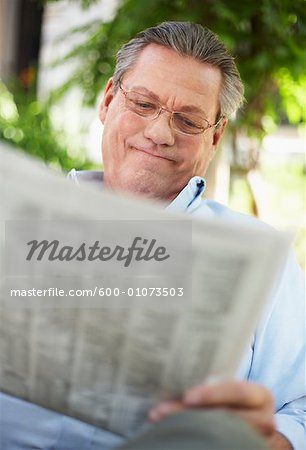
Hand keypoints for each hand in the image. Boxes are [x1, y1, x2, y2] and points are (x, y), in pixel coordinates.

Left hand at [149, 380, 275, 437]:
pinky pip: (216, 443)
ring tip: (159, 422)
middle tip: (159, 411)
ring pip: (217, 435)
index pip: (238, 392)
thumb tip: (174, 372)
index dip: (212, 394)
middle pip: (223, 417)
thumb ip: (215, 383)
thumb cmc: (237, 398)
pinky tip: (172, 433)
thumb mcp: (233, 388)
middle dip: (188, 414)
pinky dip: (192, 437)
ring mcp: (254, 440)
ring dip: (185, 427)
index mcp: (261, 396)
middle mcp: (263, 420)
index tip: (187, 396)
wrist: (255, 423)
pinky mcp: (242, 448)